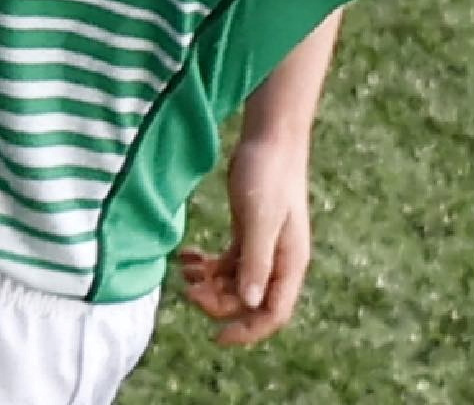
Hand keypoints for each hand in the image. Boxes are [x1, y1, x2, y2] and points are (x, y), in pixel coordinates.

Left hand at [175, 126, 315, 346]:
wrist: (270, 137)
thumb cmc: (269, 175)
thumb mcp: (260, 220)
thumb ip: (256, 262)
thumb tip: (249, 304)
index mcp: (290, 263)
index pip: (274, 313)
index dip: (247, 331)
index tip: (216, 336)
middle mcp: (279, 261)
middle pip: (248, 302)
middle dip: (218, 302)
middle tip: (189, 290)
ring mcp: (263, 248)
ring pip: (235, 284)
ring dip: (209, 284)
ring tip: (184, 271)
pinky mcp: (249, 234)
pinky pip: (228, 263)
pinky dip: (207, 265)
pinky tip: (187, 256)